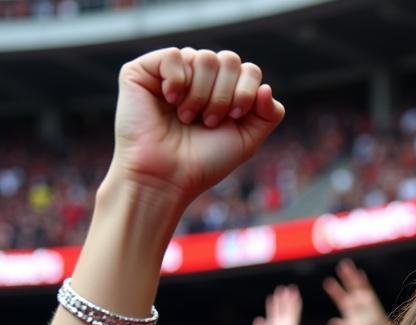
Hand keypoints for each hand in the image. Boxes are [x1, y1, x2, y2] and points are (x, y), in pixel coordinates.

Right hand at [111, 48, 283, 208]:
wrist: (167, 176)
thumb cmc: (204, 162)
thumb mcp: (247, 140)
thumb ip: (268, 115)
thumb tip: (267, 87)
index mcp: (223, 91)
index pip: (248, 70)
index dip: (246, 92)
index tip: (235, 118)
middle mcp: (199, 77)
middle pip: (230, 60)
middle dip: (225, 95)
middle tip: (208, 122)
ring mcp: (172, 72)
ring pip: (205, 57)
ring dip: (202, 94)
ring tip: (187, 118)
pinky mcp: (144, 70)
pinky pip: (175, 55)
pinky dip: (178, 82)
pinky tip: (169, 101)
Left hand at [253, 284, 301, 324]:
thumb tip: (258, 319)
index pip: (273, 313)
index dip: (272, 305)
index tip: (271, 297)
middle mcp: (282, 323)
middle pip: (282, 308)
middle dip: (282, 299)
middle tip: (282, 288)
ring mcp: (288, 323)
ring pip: (289, 308)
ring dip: (290, 298)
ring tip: (291, 288)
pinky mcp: (293, 323)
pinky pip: (295, 312)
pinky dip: (297, 304)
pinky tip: (297, 296)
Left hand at [323, 259, 389, 324]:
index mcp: (346, 306)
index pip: (338, 296)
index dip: (333, 290)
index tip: (327, 282)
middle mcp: (353, 300)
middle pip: (347, 286)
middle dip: (344, 276)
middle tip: (339, 266)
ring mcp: (362, 297)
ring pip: (356, 284)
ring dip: (352, 275)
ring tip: (347, 263)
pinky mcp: (371, 298)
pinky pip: (367, 288)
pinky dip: (364, 281)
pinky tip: (360, 273)